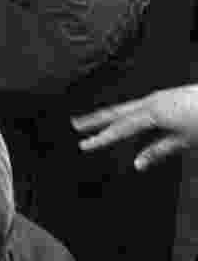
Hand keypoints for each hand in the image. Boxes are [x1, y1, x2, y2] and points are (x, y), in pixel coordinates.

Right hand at [73, 87, 197, 169]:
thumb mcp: (186, 141)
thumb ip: (159, 151)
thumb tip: (138, 163)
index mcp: (154, 112)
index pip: (120, 127)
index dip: (101, 137)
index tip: (83, 144)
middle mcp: (153, 101)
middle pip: (117, 112)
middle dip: (95, 120)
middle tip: (75, 125)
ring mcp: (160, 97)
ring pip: (128, 108)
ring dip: (109, 116)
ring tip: (91, 122)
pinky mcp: (168, 98)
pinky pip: (141, 108)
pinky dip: (127, 116)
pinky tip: (123, 122)